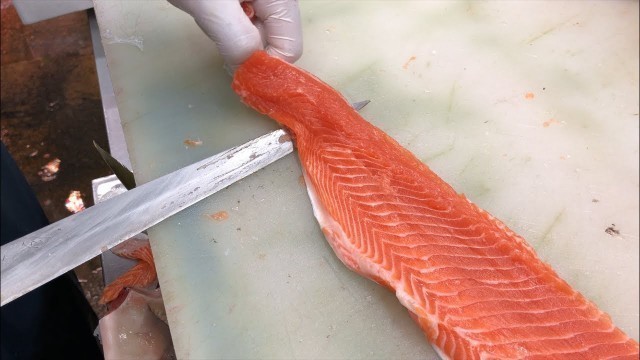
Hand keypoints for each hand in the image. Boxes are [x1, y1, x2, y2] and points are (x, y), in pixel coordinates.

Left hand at [168, 0, 302, 71]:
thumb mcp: (213, 7)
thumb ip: (237, 41)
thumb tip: (251, 72)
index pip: (290, 48)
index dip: (267, 65)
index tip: (238, 72)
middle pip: (275, 38)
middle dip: (247, 44)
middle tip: (216, 27)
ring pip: (258, 27)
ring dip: (233, 31)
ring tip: (208, 9)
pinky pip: (245, 13)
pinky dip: (226, 18)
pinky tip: (208, 4)